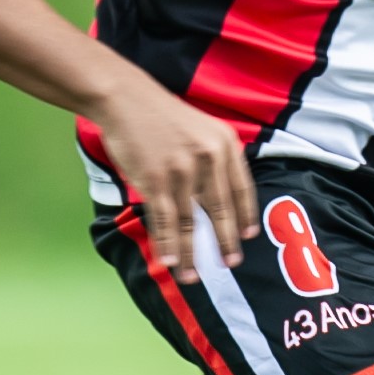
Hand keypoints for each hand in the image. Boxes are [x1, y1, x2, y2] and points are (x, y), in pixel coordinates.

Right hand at [85, 70, 255, 282]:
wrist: (125, 99)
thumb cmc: (163, 117)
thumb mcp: (203, 129)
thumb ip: (216, 160)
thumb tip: (221, 202)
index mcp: (226, 145)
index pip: (242, 189)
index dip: (245, 217)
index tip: (248, 238)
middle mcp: (209, 158)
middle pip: (221, 210)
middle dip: (225, 242)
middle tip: (229, 264)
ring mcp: (182, 170)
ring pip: (190, 222)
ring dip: (192, 254)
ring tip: (194, 276)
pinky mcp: (156, 180)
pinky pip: (165, 221)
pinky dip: (167, 245)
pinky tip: (170, 262)